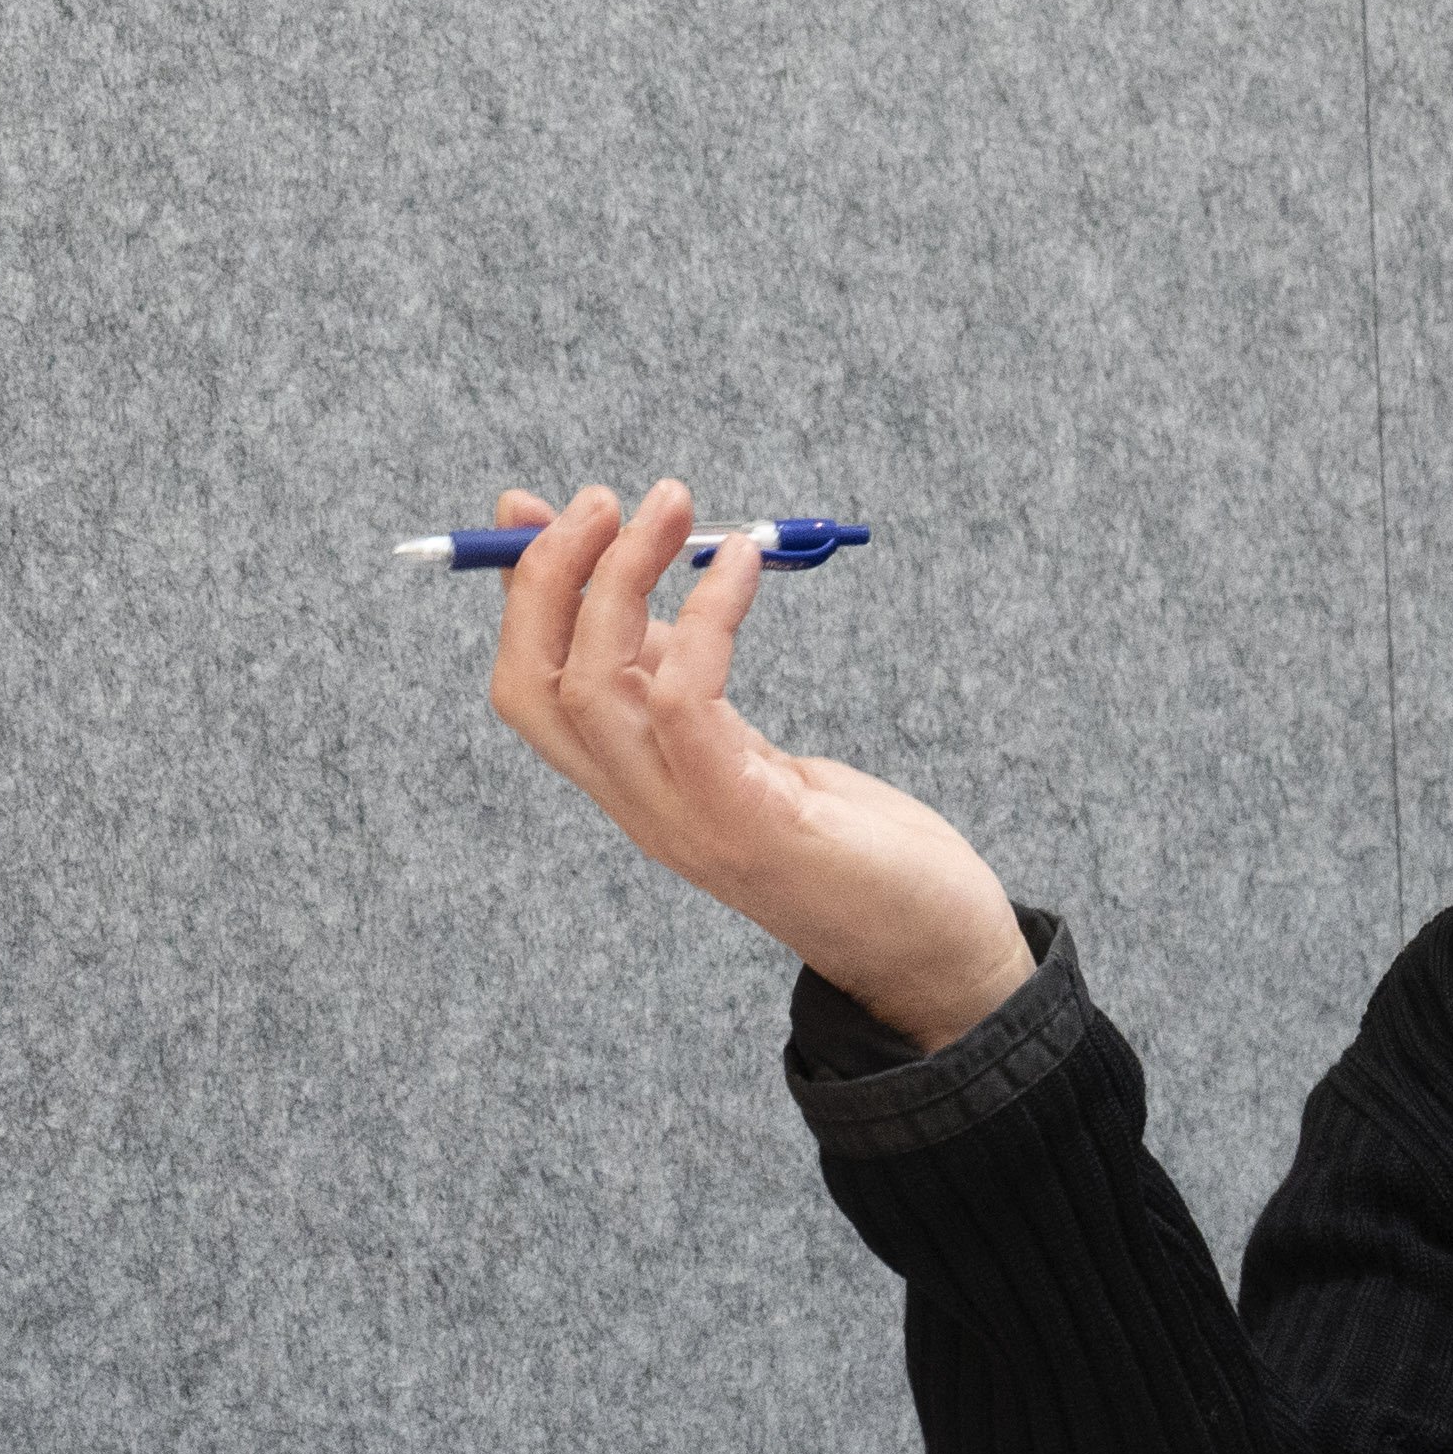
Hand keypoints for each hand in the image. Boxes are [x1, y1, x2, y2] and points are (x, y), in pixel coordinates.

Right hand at [480, 481, 1031, 1050]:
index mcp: (633, 786)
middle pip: (536, 685)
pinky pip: (686, 701)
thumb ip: (680, 673)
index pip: (530, 689)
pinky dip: (706, 618)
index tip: (533, 507)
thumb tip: (624, 577)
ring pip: (592, 687)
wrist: (931, 954)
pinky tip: (746, 565)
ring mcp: (685, 821)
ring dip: (620, 578)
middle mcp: (641, 808)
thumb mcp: (748, 744)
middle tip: (607, 498)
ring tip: (674, 505)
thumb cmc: (855, 845)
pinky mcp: (745, 821)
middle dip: (550, 576)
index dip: (521, 594)